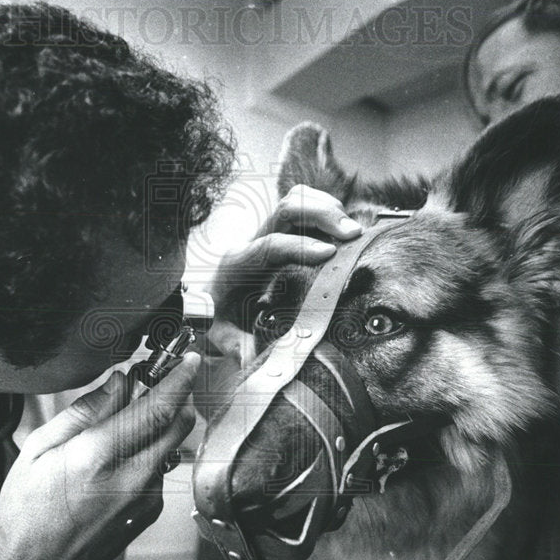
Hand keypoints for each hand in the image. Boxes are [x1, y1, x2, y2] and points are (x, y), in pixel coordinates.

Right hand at [0, 353, 198, 559]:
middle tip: (154, 386)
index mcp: (99, 455)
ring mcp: (145, 498)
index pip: (158, 408)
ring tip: (123, 431)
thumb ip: (85, 411)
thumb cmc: (29, 510)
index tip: (188, 360)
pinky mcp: (150, 512)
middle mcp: (131, 477)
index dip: (180, 378)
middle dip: (175, 398)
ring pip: (172, 446)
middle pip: (180, 423)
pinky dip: (149, 456)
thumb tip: (118, 383)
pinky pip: (161, 470)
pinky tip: (116, 466)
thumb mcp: (40, 448)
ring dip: (160, 428)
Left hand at [206, 185, 361, 365]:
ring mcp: (268, 233)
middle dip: (322, 215)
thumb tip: (252, 360)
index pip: (270, 246)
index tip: (329, 254)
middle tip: (354, 234)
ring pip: (297, 199)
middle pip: (287, 208)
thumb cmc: (216, 318)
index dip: (300, 247)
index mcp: (238, 265)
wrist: (206, 301)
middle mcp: (252, 242)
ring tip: (353, 230)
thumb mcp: (221, 336)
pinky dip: (328, 210)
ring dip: (327, 208)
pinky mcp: (282, 232)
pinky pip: (305, 207)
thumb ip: (235, 347)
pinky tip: (346, 228)